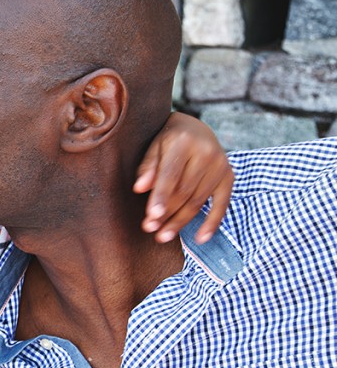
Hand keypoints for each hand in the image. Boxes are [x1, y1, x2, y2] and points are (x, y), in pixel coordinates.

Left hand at [134, 111, 232, 243]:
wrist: (194, 128)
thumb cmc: (167, 140)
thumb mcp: (154, 145)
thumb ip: (147, 166)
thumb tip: (140, 188)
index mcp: (184, 141)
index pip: (170, 175)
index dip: (161, 196)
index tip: (151, 216)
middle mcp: (207, 152)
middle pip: (184, 191)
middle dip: (166, 213)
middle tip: (149, 229)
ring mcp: (221, 165)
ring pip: (198, 201)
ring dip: (180, 221)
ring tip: (163, 236)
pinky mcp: (228, 177)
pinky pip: (222, 204)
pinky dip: (212, 223)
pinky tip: (199, 239)